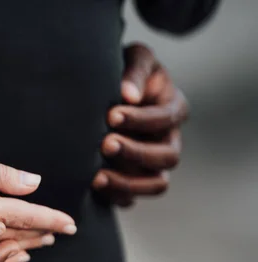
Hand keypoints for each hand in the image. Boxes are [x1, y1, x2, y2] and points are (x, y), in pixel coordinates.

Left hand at [93, 43, 188, 206]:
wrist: (102, 93)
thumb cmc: (121, 72)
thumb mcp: (133, 59)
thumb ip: (135, 72)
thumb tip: (129, 94)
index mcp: (173, 108)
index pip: (165, 118)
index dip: (140, 119)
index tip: (111, 114)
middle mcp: (169, 140)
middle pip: (166, 157)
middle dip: (135, 152)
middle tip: (105, 144)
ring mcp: (154, 165)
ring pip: (155, 184)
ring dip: (127, 183)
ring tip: (96, 177)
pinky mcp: (133, 182)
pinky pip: (132, 199)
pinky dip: (116, 197)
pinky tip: (92, 189)